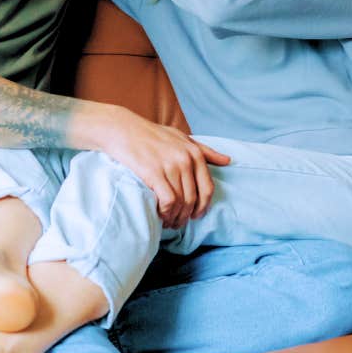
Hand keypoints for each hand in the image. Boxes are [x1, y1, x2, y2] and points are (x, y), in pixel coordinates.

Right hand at [78, 105, 230, 228]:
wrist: (123, 129)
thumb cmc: (152, 135)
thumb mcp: (182, 138)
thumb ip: (205, 150)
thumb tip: (228, 160)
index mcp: (194, 153)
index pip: (207, 188)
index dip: (203, 207)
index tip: (195, 215)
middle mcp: (185, 160)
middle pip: (193, 199)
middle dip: (187, 216)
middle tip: (178, 223)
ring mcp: (170, 166)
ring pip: (181, 202)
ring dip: (175, 217)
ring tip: (168, 222)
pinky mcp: (154, 173)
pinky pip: (168, 201)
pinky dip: (165, 213)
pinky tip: (160, 215)